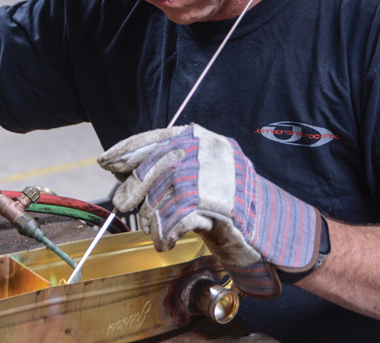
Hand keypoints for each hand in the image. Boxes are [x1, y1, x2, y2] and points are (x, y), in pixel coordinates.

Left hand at [98, 124, 323, 297]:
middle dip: (133, 189)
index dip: (127, 150)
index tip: (105, 162)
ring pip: (164, 194)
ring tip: (155, 229)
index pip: (156, 138)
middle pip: (156, 166)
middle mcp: (209, 151)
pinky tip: (166, 241)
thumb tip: (124, 170)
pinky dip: (166, 233)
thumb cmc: (230, 203)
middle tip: (122, 206)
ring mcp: (216, 176)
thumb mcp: (198, 176)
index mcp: (202, 139)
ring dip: (152, 217)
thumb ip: (168, 167)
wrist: (274, 227)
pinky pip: (178, 219)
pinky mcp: (220, 205)